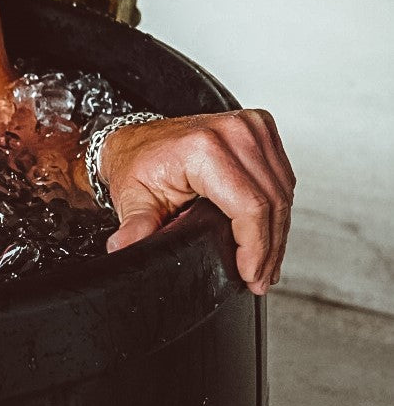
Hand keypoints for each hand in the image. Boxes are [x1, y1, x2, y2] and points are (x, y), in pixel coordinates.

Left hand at [98, 109, 294, 294]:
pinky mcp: (259, 128)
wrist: (141, 140)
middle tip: (260, 279)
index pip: (249, 206)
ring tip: (266, 263)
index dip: (255, 248)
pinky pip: (282, 177)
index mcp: (203, 147)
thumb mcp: (134, 199)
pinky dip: (278, 208)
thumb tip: (123, 249)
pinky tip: (268, 231)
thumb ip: (135, 227)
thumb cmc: (139, 165)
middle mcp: (232, 130)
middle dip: (269, 249)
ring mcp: (249, 126)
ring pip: (282, 192)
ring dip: (278, 232)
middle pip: (271, 202)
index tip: (251, 276)